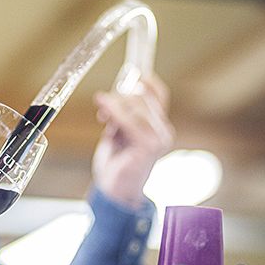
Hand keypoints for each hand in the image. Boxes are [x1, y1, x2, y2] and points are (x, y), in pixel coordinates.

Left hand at [92, 73, 174, 207]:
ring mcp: (158, 139)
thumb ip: (119, 115)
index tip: (131, 72)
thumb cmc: (117, 163)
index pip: (158, 94)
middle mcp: (163, 131)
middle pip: (144, 97)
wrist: (115, 191)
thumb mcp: (118, 132)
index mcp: (159, 125)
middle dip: (121, 95)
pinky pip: (129, 121)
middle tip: (103, 100)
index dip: (146, 81)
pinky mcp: (147, 147)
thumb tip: (110, 96)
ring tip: (101, 110)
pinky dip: (115, 113)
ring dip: (114, 103)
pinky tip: (103, 112)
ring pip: (136, 106)